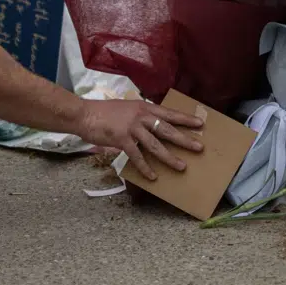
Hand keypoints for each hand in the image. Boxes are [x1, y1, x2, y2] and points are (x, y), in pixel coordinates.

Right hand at [78, 99, 204, 179]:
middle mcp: (142, 116)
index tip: (200, 123)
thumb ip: (141, 115)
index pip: (170, 113)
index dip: (185, 119)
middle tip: (199, 147)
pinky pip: (137, 156)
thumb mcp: (128, 108)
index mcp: (145, 107)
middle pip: (168, 129)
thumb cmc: (105, 112)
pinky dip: (145, 168)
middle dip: (185, 139)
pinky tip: (153, 177)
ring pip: (156, 145)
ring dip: (169, 157)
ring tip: (182, 166)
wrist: (85, 114)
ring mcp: (132, 128)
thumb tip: (154, 125)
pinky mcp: (122, 139)